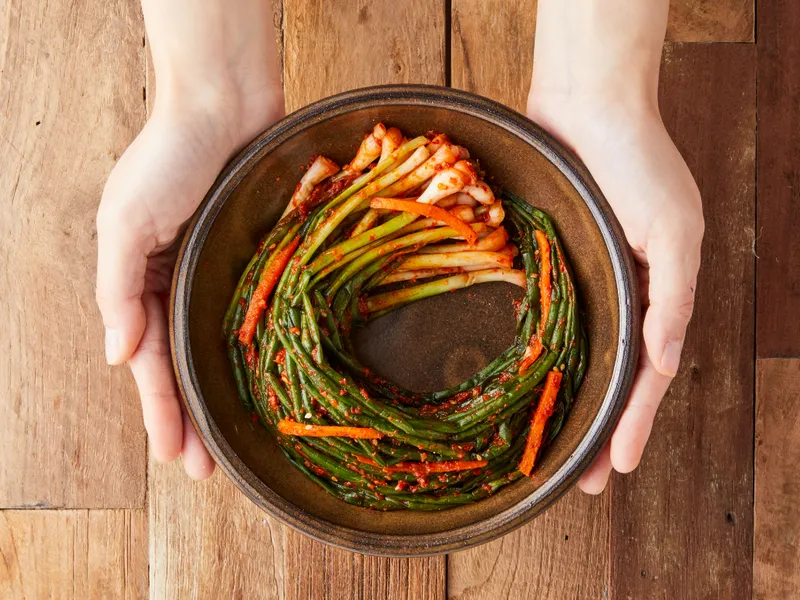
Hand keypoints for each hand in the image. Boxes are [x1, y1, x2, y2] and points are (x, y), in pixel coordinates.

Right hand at [96, 85, 282, 479]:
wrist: (226, 105)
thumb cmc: (171, 157)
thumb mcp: (126, 223)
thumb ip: (116, 291)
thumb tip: (114, 356)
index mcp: (140, 280)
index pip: (148, 361)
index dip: (161, 409)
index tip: (174, 457)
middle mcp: (179, 283)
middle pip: (184, 365)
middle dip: (191, 418)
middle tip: (207, 471)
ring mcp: (217, 274)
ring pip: (219, 348)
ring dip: (223, 394)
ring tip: (234, 442)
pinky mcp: (253, 258)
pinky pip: (251, 314)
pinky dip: (252, 350)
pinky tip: (262, 380)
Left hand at [528, 92, 702, 492]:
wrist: (587, 103)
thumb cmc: (637, 160)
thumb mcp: (675, 230)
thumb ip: (676, 298)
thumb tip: (668, 364)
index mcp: (658, 292)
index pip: (647, 375)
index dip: (634, 424)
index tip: (616, 470)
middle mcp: (623, 293)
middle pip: (613, 376)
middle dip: (602, 429)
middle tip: (581, 482)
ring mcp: (588, 279)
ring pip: (581, 355)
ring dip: (573, 400)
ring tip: (554, 445)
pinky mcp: (554, 261)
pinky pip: (552, 317)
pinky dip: (549, 352)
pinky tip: (534, 378)